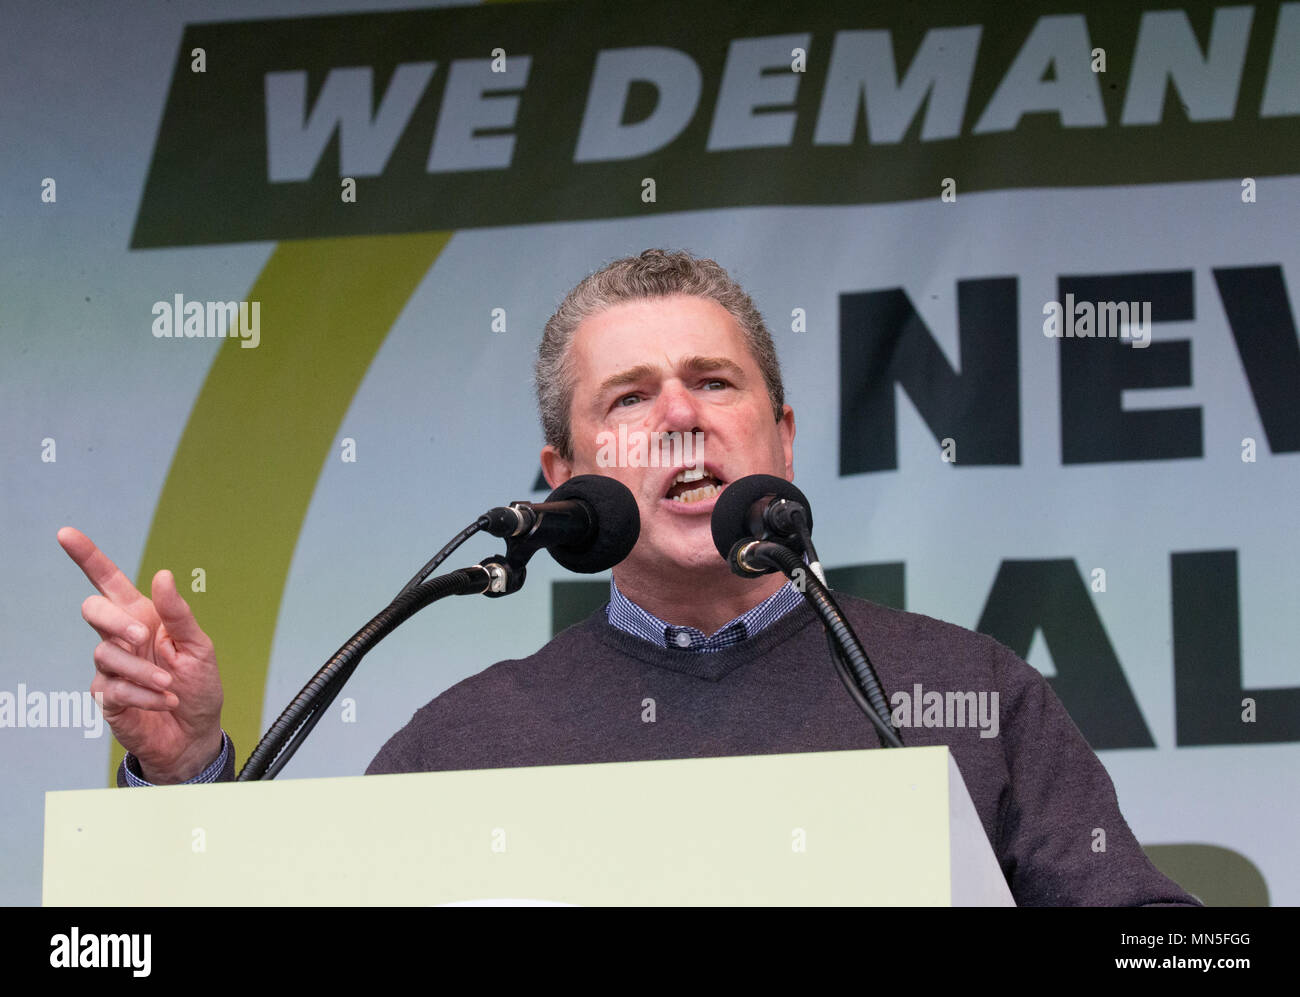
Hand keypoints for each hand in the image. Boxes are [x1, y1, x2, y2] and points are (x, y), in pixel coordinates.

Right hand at [58, 527, 223, 782]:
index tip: (66, 533)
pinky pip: (115, 688)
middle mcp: (122, 638)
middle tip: (142, 637)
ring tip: (170, 686)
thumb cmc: (198, 686)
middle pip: (93, 610)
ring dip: (144, 671)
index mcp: (144, 617)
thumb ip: (178, 613)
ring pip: (106, 653)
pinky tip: (163, 702)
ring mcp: (111, 667)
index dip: (87, 557)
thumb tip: (163, 575)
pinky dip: (145, 695)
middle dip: (114, 620)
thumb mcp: (199, 646)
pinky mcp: (107, 697)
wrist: (194, 733)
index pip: (109, 582)